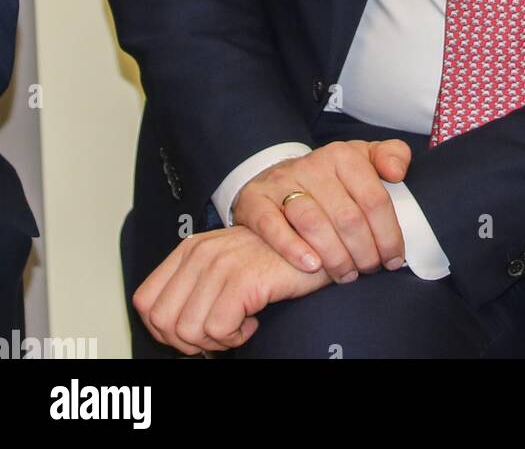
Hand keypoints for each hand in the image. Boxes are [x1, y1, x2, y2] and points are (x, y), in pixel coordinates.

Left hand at [132, 225, 331, 354]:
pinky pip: (217, 330)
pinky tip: (252, 322)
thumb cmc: (272, 262)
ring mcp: (220, 264)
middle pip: (163, 322)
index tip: (194, 332)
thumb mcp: (224, 265)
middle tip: (219, 333)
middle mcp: (199, 253)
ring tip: (238, 326)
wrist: (316, 245)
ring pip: (188, 331)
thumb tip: (172, 331)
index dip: (164, 329)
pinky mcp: (242, 279)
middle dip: (188, 342)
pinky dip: (235, 337)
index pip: (145, 301)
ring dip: (214, 341)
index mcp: (189, 249)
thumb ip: (194, 286)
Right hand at [231, 138, 411, 282]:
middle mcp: (312, 165)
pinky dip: (293, 249)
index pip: (374, 198)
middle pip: (347, 216)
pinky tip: (312, 266)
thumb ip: (391, 156)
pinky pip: (273, 226)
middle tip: (370, 269)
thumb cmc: (330, 176)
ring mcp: (281, 182)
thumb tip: (398, 172)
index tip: (394, 258)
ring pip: (313, 223)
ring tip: (346, 275)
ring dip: (335, 257)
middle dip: (365, 251)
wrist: (277, 175)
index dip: (389, 234)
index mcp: (343, 155)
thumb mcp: (363, 158)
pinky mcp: (256, 200)